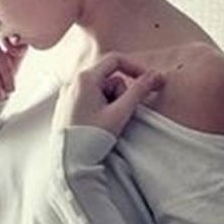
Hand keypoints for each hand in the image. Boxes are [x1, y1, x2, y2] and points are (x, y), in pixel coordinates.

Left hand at [51, 52, 165, 137]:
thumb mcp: (120, 113)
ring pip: (100, 88)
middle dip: (121, 91)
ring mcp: (68, 94)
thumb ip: (139, 92)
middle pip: (108, 76)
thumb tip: (157, 75)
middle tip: (121, 113)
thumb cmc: (92, 138)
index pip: (115, 60)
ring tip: (108, 122)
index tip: (149, 81)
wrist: (68, 163)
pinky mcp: (66, 105)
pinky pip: (90, 97)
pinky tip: (98, 124)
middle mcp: (73, 82)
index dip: (135, 67)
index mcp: (84, 79)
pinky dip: (100, 106)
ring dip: (111, 100)